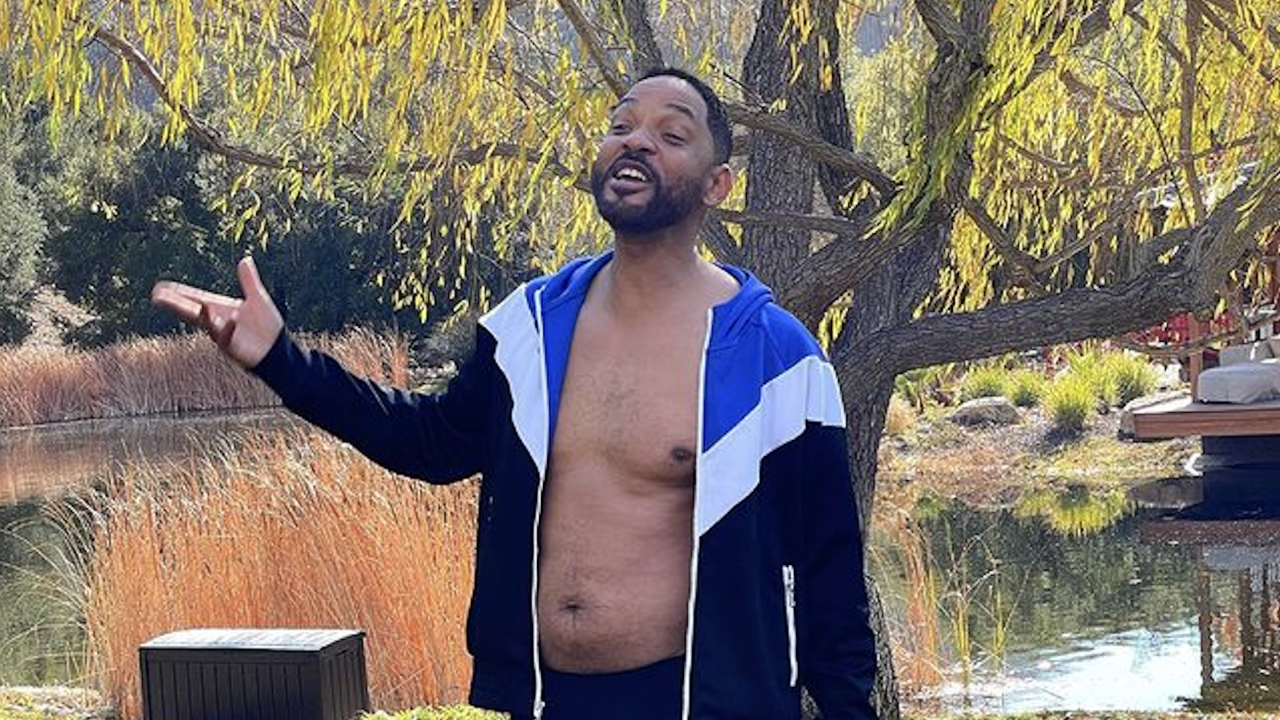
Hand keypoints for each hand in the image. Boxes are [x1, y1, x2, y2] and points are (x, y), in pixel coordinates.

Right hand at [151, 256, 284, 368]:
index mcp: (220, 308)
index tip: (160, 287)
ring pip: (207, 324)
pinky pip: (228, 337)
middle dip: (175, 304)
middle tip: (156, 297)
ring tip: (190, 304)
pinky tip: (230, 318)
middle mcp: (217, 321)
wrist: (278, 349)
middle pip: (192, 311)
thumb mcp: (258, 298)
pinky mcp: (234, 347)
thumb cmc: (267, 326)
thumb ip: (249, 280)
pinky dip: (227, 328)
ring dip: (199, 314)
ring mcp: (224, 335)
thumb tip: (245, 259)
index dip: (178, 293)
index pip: (195, 298)